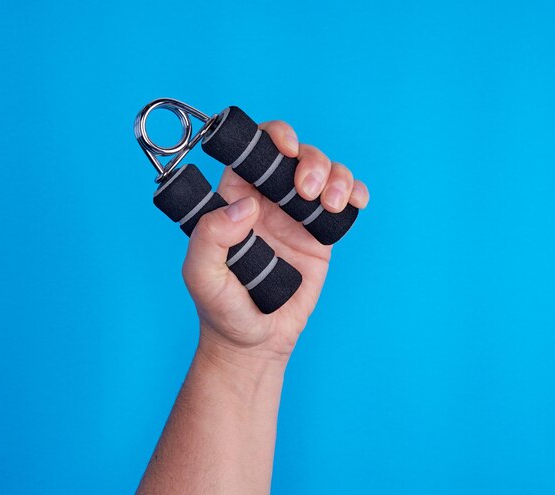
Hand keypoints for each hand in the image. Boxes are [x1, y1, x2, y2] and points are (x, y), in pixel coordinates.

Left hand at [182, 121, 369, 369]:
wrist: (255, 341)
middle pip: (297, 155)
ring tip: (332, 204)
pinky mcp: (320, 235)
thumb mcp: (201, 275)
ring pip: (325, 172)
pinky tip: (355, 202)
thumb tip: (246, 206)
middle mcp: (267, 200)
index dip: (273, 136)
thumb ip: (210, 237)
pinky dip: (355, 191)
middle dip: (310, 161)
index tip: (287, 148)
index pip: (253, 151)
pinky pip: (343, 201)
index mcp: (234, 198)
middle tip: (306, 192)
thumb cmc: (222, 308)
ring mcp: (296, 216)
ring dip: (336, 176)